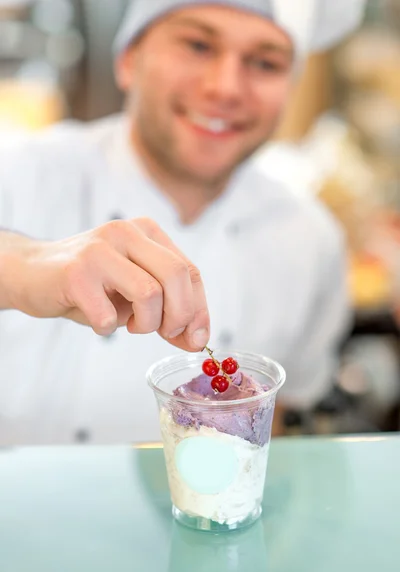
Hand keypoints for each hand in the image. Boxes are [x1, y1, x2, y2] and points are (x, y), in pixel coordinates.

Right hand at [12, 218, 209, 350]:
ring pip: (150, 293)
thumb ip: (168, 310)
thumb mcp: (136, 292)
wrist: (33, 274)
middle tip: (162, 332)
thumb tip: (197, 340)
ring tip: (128, 325)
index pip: (191, 271)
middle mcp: (127, 232)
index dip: (199, 310)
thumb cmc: (91, 285)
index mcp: (147, 232)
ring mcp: (100, 249)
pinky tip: (98, 320)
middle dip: (180, 316)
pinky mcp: (76, 272)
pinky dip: (108, 329)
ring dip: (145, 324)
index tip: (196, 338)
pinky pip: (109, 315)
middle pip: (178, 276)